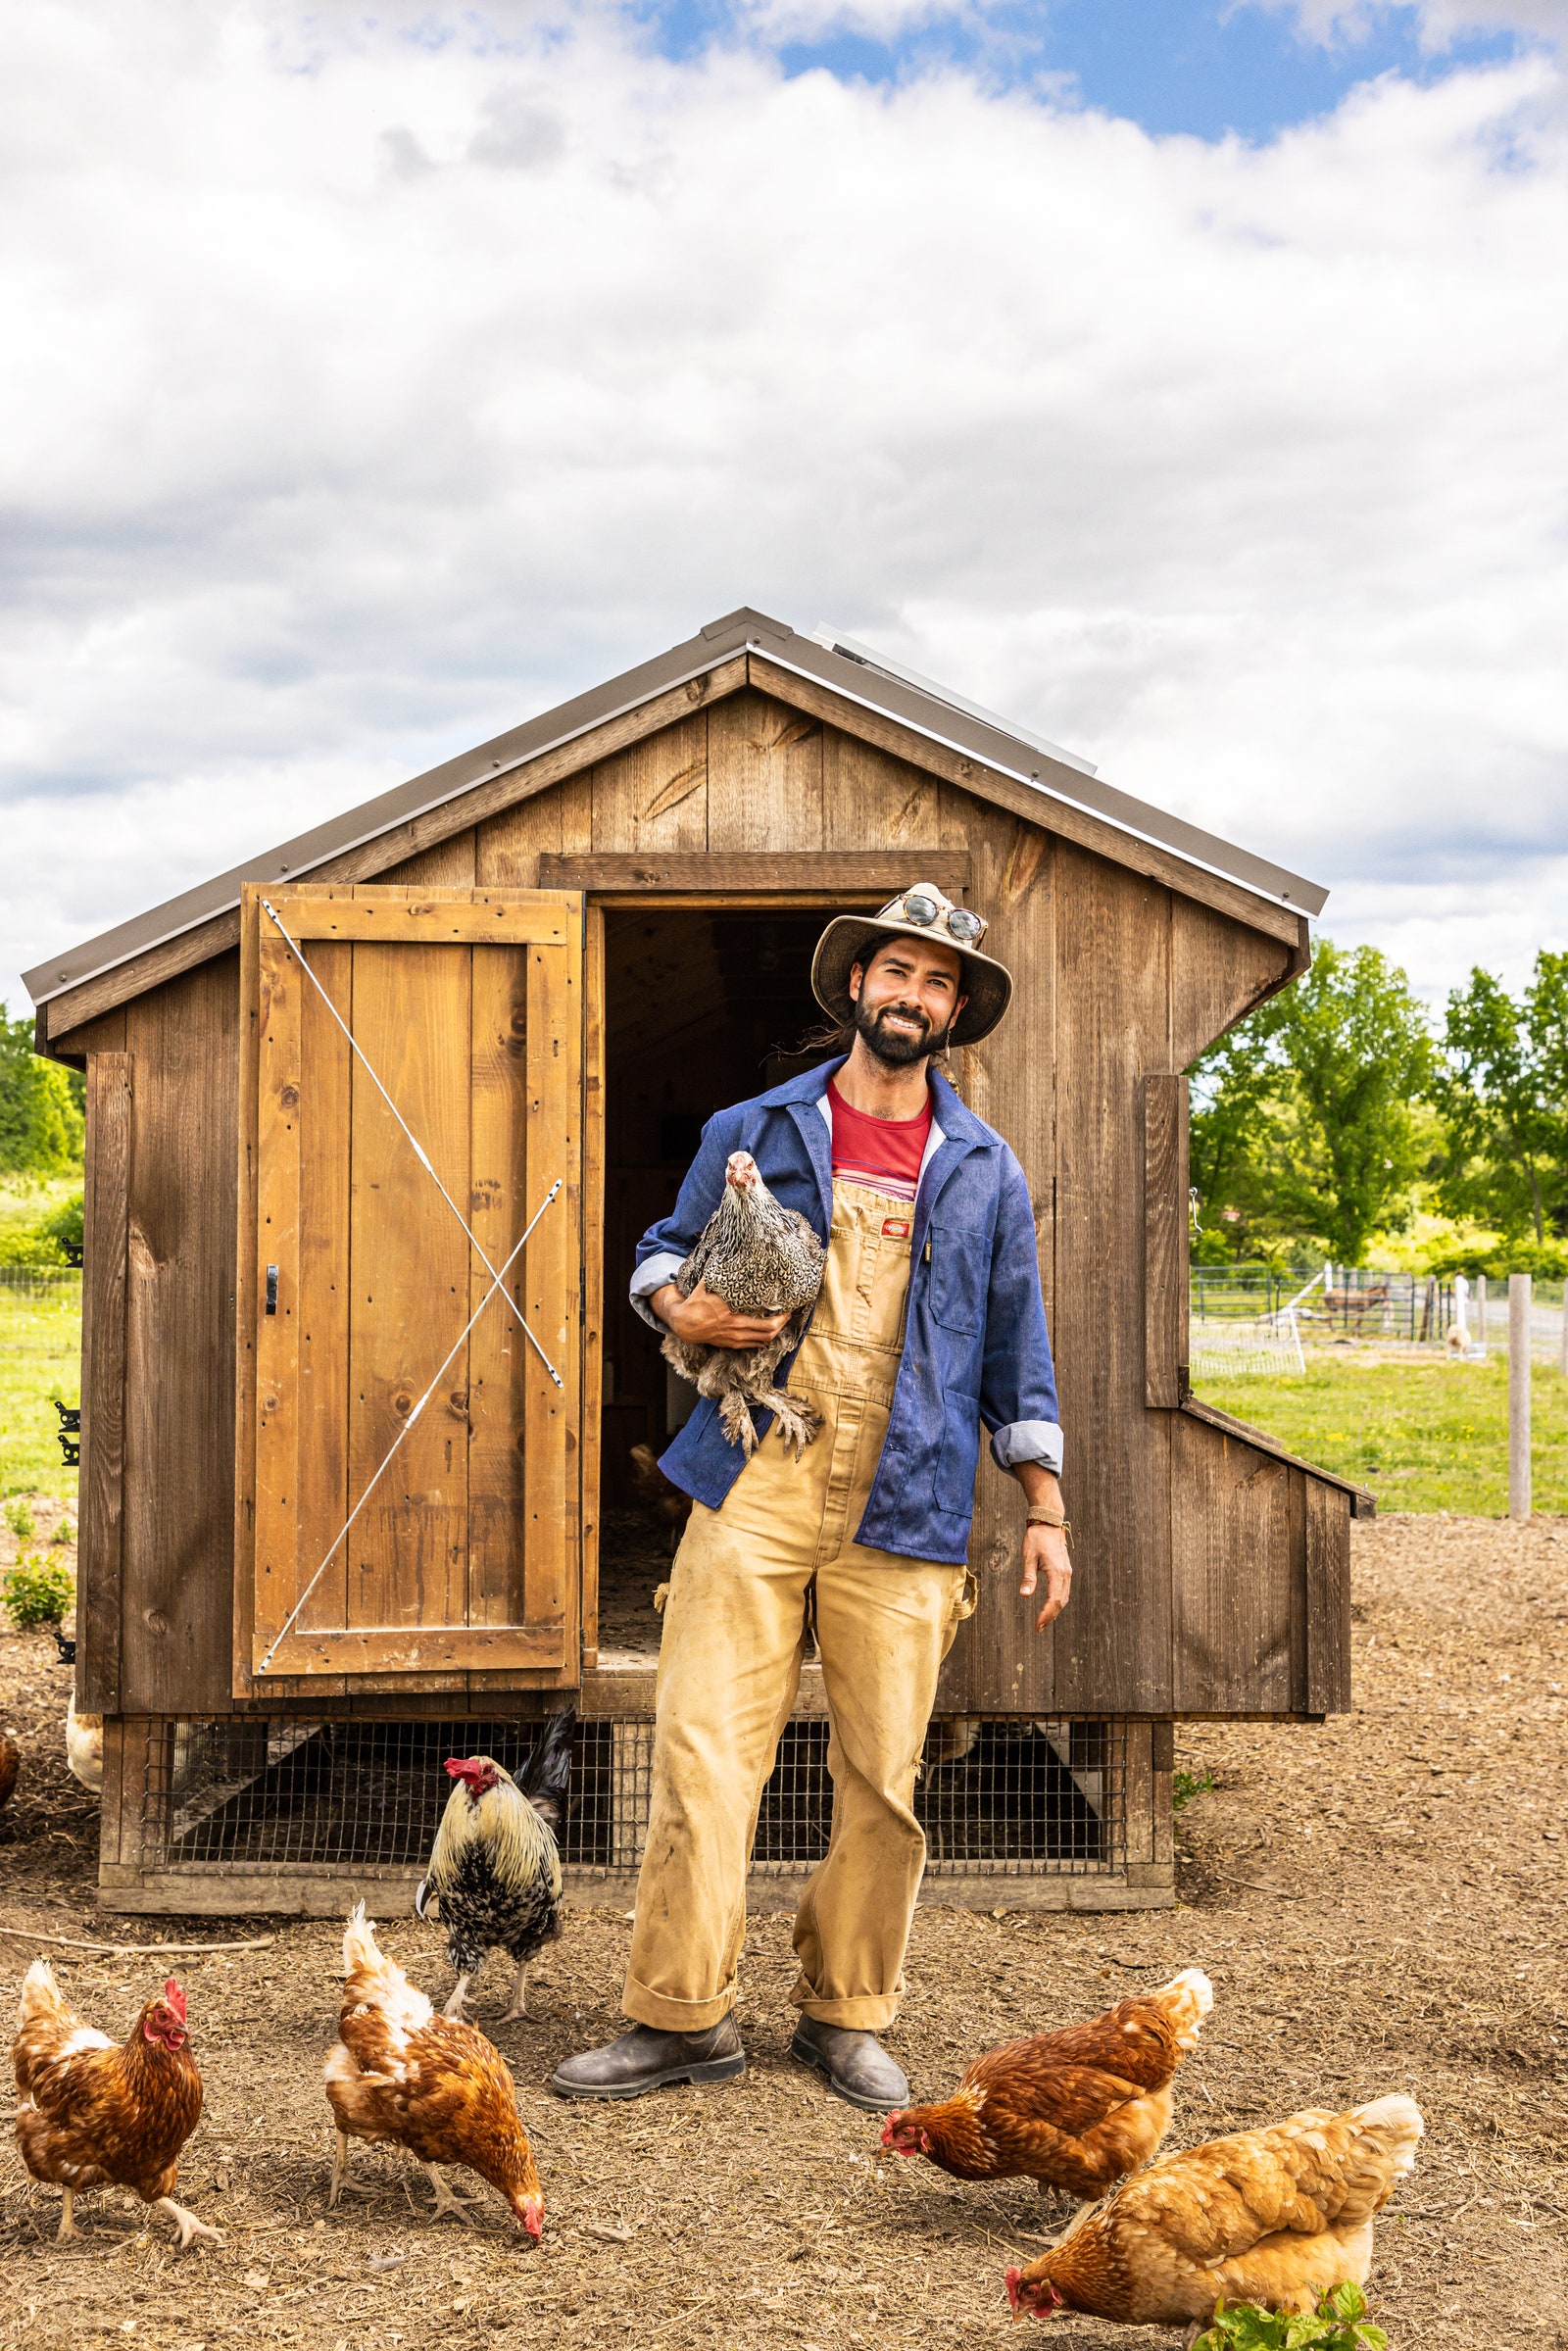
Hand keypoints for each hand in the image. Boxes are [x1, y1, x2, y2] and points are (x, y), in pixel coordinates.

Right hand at [653, 1280, 790, 1350]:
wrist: (685, 1325)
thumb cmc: (696, 1302)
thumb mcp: (706, 1284)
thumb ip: (717, 1273)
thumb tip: (724, 1252)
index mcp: (731, 1311)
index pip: (762, 1315)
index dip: (778, 1312)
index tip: (786, 1303)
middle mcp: (736, 1326)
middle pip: (769, 1329)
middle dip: (782, 1322)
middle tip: (789, 1313)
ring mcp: (735, 1337)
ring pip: (764, 1339)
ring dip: (776, 1331)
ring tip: (782, 1322)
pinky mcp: (732, 1344)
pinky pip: (754, 1344)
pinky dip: (764, 1339)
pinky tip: (769, 1333)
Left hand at [1020, 1522, 1071, 1632]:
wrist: (1048, 1522)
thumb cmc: (1036, 1538)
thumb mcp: (1028, 1556)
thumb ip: (1028, 1577)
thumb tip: (1025, 1595)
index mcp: (1057, 1572)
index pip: (1054, 1600)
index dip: (1045, 1614)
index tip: (1037, 1625)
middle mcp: (1065, 1574)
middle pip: (1061, 1602)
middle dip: (1050, 1616)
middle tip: (1038, 1628)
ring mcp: (1067, 1572)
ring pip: (1064, 1598)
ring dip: (1055, 1611)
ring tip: (1043, 1622)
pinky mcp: (1065, 1570)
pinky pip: (1064, 1591)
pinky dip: (1058, 1602)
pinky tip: (1050, 1607)